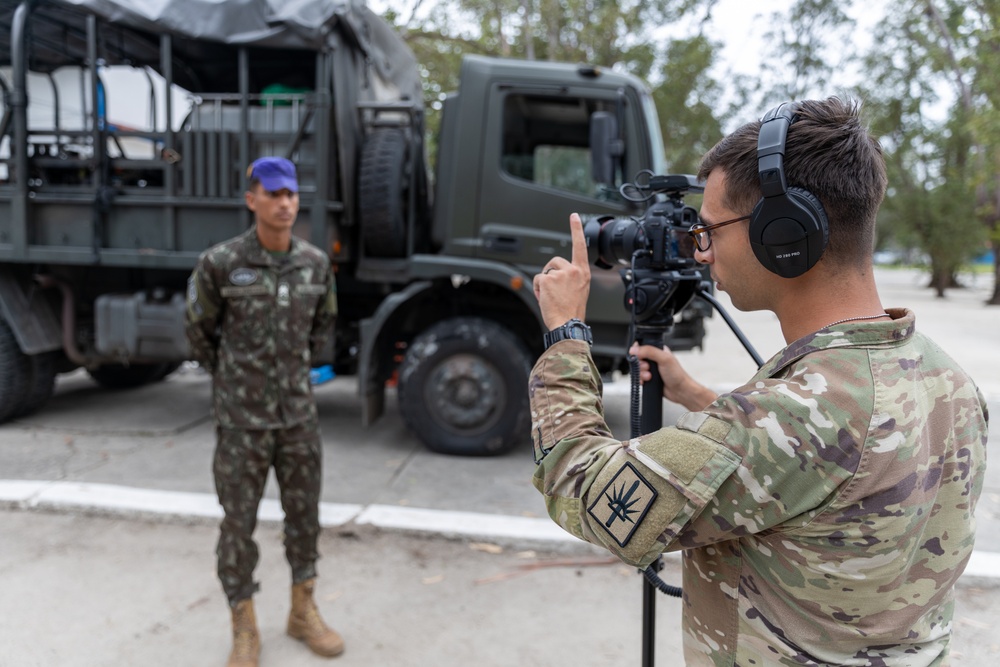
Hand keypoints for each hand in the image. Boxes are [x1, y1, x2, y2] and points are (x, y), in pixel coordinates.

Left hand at [533, 213, 590, 329]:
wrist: (568, 324)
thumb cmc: (573, 311)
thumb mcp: (579, 290)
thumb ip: (572, 277)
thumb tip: (558, 273)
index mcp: (583, 272)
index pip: (580, 246)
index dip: (576, 230)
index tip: (574, 217)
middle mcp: (573, 271)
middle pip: (555, 261)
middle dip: (551, 273)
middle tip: (554, 290)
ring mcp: (560, 274)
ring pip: (545, 272)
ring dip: (544, 283)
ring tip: (552, 297)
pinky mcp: (547, 279)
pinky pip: (537, 279)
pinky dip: (538, 289)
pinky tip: (545, 298)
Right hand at [629, 343, 716, 411]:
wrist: (680, 391)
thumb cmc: (677, 375)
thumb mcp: (664, 359)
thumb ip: (649, 351)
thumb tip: (635, 350)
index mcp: (658, 350)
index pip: (642, 346)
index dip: (638, 351)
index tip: (639, 356)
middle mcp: (654, 359)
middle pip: (637, 358)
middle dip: (641, 365)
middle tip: (648, 368)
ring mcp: (651, 369)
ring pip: (638, 369)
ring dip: (642, 374)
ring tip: (650, 376)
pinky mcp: (649, 378)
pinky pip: (638, 377)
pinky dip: (641, 380)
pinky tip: (648, 381)